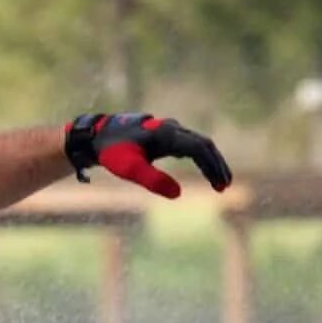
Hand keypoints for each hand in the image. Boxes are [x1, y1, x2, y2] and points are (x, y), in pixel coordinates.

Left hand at [65, 113, 231, 198]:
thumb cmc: (112, 152)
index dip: (212, 166)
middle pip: (204, 144)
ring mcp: (169, 129)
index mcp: (166, 134)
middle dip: (216, 165)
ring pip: (199, 143)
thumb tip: (178, 194)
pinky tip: (204, 169)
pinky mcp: (164, 134)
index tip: (219, 185)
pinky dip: (200, 157)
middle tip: (224, 186)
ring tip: (219, 182)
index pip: (199, 148)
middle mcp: (171, 128)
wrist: (96, 135)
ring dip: (211, 162)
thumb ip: (152, 180)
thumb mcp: (129, 169)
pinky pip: (190, 144)